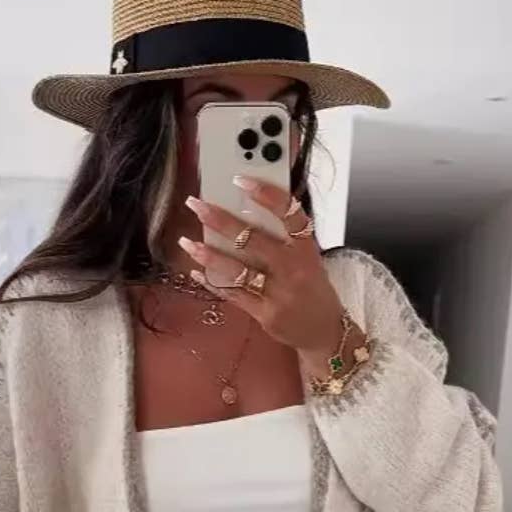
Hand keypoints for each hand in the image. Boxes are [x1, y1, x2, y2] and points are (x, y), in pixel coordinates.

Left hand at [179, 180, 345, 367]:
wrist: (324, 331)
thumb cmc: (312, 288)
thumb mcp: (308, 258)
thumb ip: (284, 237)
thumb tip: (246, 209)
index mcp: (307, 249)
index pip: (291, 215)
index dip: (267, 195)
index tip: (242, 179)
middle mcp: (294, 269)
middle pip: (254, 240)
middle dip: (221, 220)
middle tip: (196, 205)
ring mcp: (279, 294)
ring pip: (238, 269)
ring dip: (208, 255)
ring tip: (187, 242)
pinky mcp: (265, 314)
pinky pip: (233, 294)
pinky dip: (212, 281)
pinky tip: (196, 271)